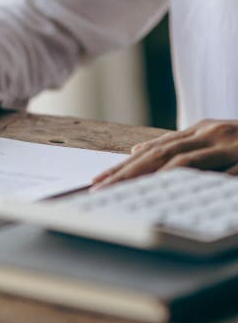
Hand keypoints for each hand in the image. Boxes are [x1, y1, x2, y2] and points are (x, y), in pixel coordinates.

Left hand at [92, 119, 237, 188]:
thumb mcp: (217, 142)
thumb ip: (183, 147)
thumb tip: (139, 152)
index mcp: (204, 131)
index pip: (155, 150)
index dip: (125, 165)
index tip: (99, 180)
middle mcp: (213, 134)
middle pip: (160, 154)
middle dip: (126, 172)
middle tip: (100, 188)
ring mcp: (231, 146)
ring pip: (181, 161)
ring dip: (147, 177)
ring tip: (122, 191)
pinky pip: (217, 173)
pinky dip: (192, 180)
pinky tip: (170, 189)